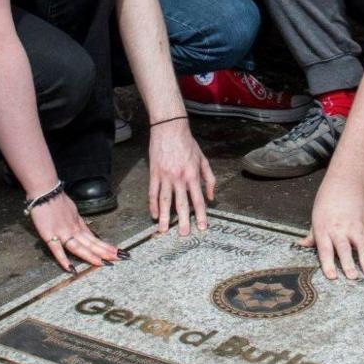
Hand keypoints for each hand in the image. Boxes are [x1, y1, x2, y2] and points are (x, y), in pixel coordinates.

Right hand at [29, 193, 119, 270]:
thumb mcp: (72, 211)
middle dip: (106, 252)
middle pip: (92, 244)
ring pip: (79, 247)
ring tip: (103, 264)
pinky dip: (64, 259)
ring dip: (91, 256)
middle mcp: (74, 230)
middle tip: (120, 259)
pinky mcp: (50, 235)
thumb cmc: (57, 199)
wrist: (45, 191)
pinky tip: (71, 269)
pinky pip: (57, 250)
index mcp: (79, 224)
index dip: (106, 247)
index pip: (95, 239)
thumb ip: (77, 222)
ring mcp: (63, 233)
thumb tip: (83, 230)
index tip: (118, 253)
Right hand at [147, 121, 213, 235]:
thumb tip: (211, 197)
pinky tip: (154, 214)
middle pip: (181, 204)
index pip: (198, 199)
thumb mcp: (203, 160)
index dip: (200, 215)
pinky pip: (153, 192)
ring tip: (164, 230)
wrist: (169, 128)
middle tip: (183, 235)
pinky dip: (153, 204)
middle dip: (183, 221)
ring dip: (165, 217)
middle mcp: (179, 178)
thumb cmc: (188, 143)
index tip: (202, 227)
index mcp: (192, 175)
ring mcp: (165, 176)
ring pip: (165, 201)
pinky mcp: (154, 173)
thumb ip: (209, 179)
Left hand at [300, 175, 363, 279]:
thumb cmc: (326, 202)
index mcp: (324, 229)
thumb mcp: (315, 217)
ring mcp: (354, 227)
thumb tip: (302, 245)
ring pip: (361, 245)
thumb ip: (312, 235)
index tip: (332, 277)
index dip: (328, 263)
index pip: (325, 249)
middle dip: (348, 263)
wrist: (344, 185)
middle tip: (352, 277)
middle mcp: (339, 229)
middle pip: (344, 248)